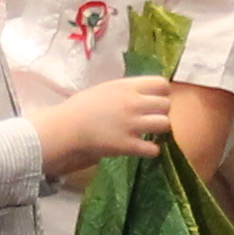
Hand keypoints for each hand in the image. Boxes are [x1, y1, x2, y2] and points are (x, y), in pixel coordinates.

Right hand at [37, 75, 174, 179]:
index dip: (162, 93)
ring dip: (159, 130)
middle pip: (166, 105)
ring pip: (165, 125)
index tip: (154, 101)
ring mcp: (132, 125)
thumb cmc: (81, 107)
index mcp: (127, 87)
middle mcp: (133, 103)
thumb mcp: (106, 89)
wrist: (66, 128)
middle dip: (161, 112)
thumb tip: (145, 94)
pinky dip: (151, 150)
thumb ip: (127, 90)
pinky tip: (142, 148)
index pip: (162, 84)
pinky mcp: (128, 145)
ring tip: (148, 133)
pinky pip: (153, 149)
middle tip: (150, 119)